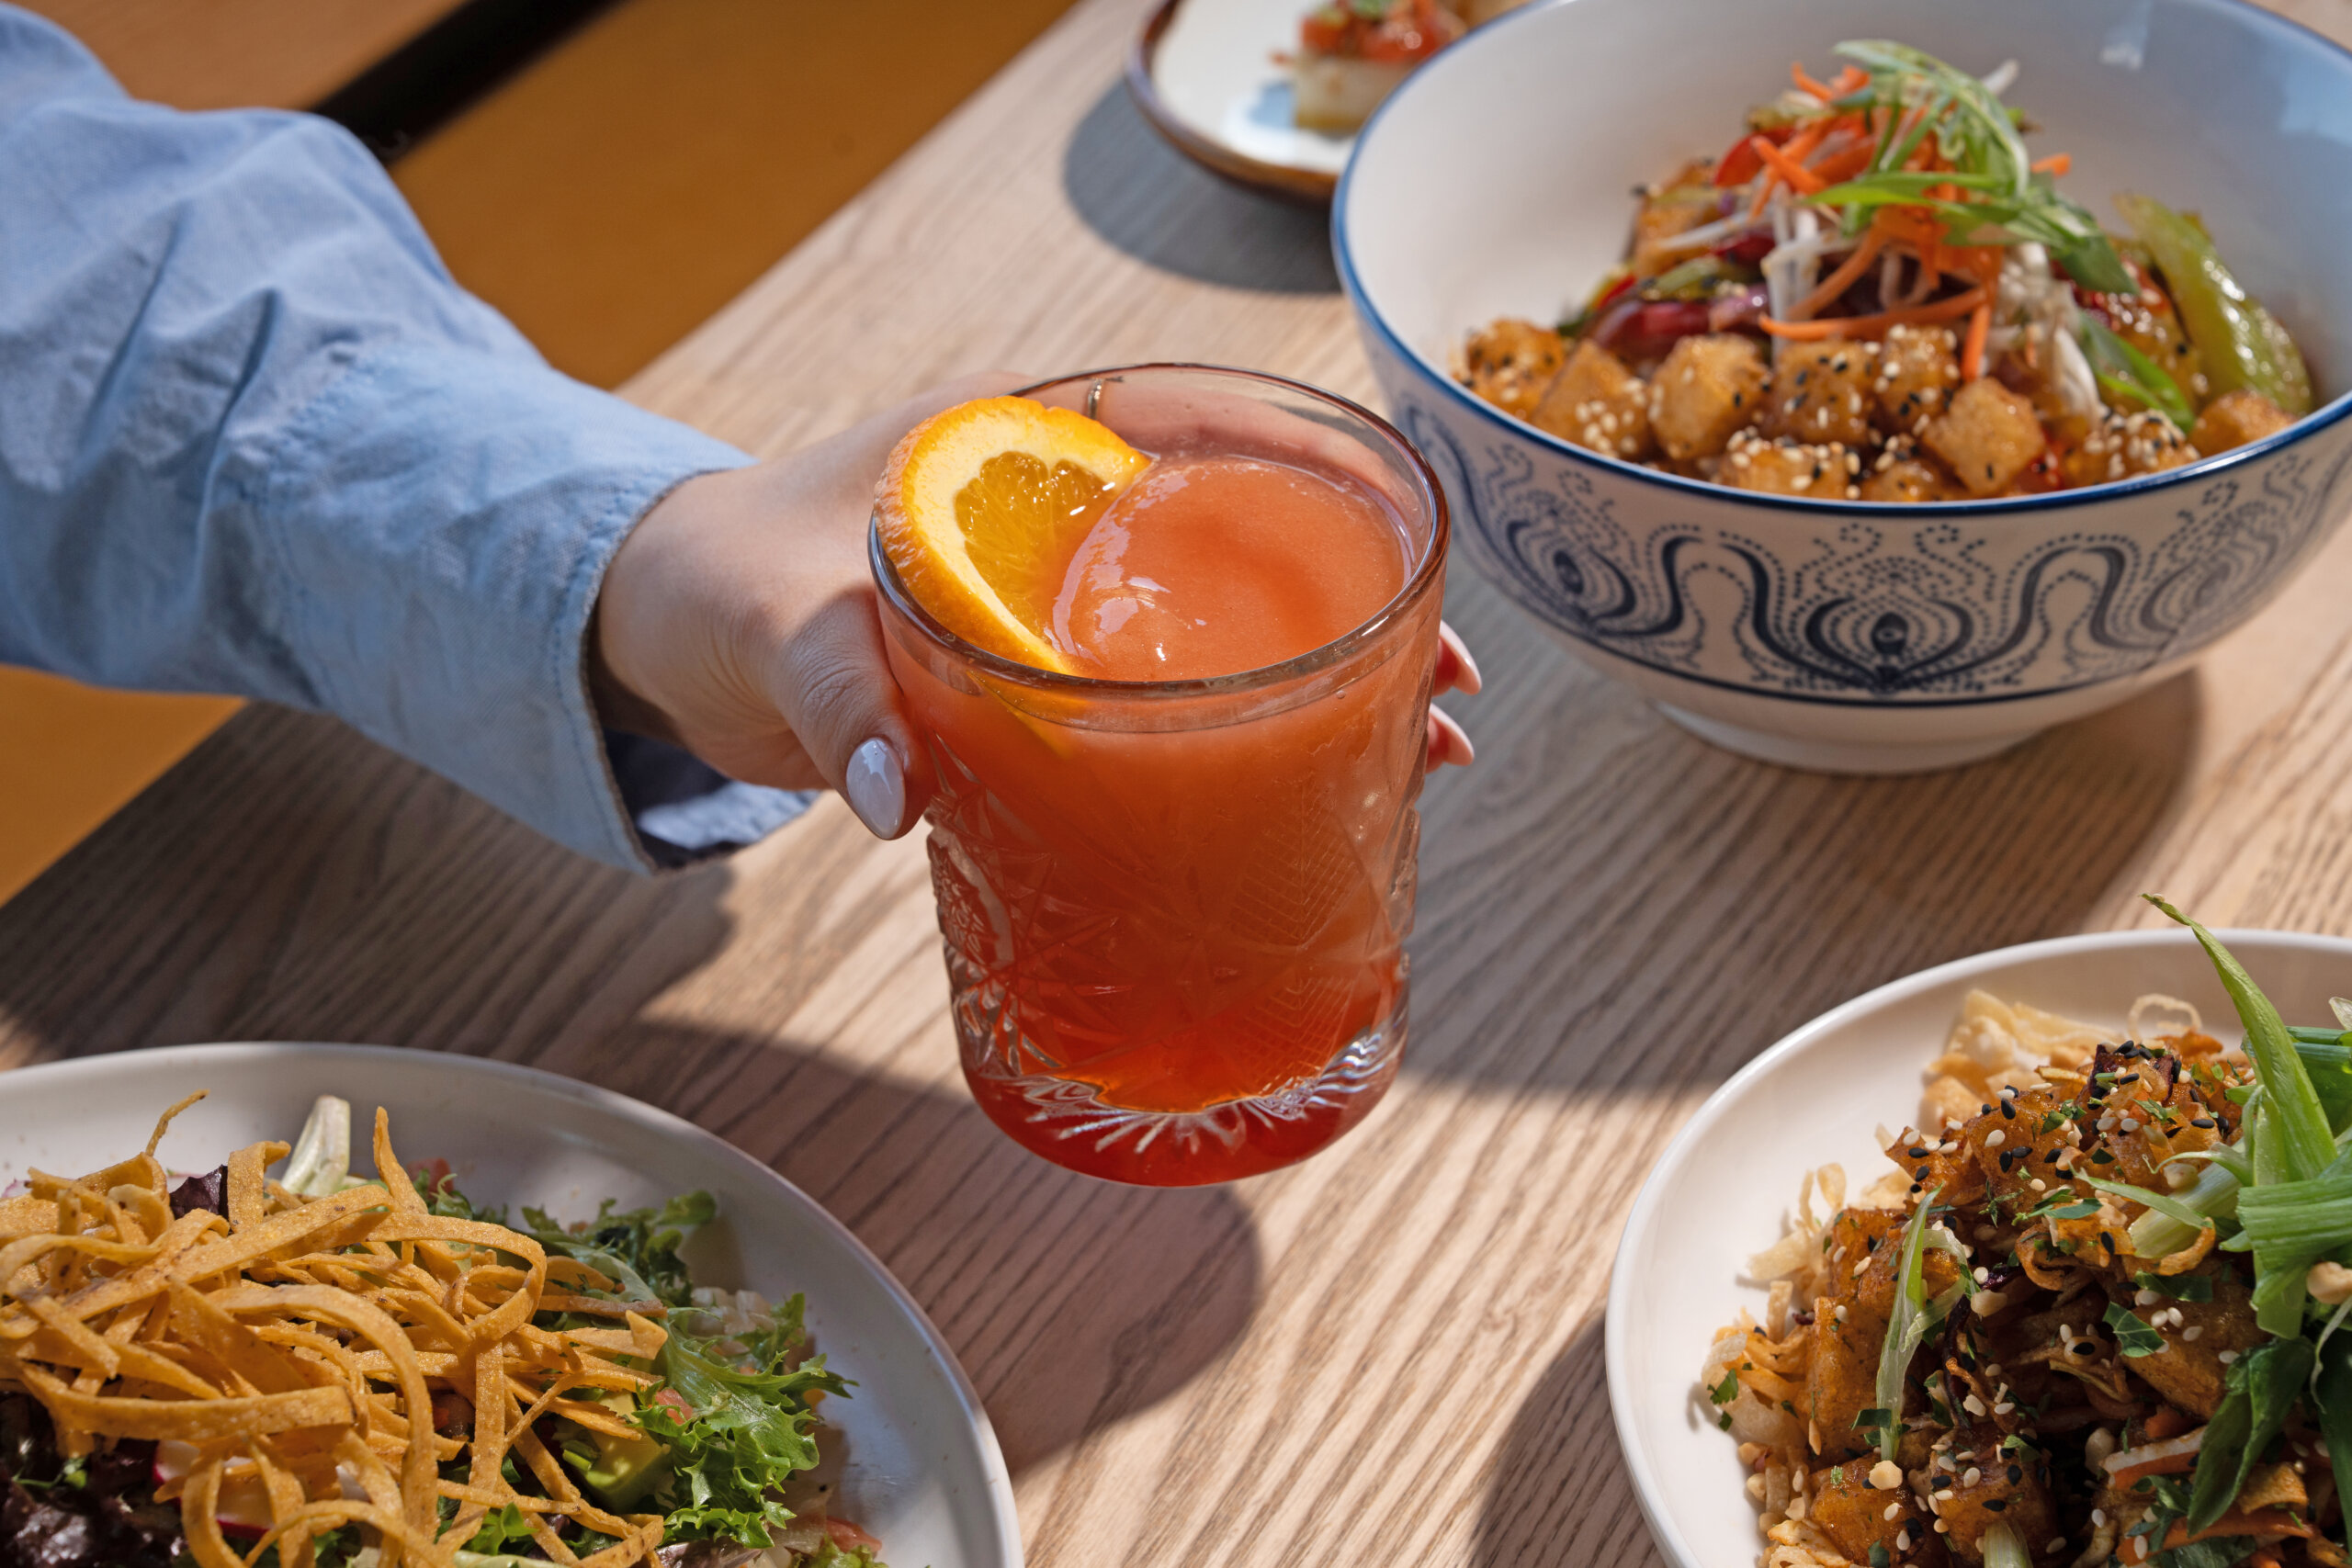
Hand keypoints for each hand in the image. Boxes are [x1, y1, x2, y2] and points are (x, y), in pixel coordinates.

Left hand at [592, 374, 1485, 843]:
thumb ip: (832, 695)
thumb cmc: (710, 585)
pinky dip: (1240, 745)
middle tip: (1447, 683)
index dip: (1311, 468)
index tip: (1401, 534)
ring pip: (1221, 627)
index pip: (1192, 419)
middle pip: (1243, 537)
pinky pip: (1167, 703)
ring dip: (1321, 685)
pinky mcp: (1041, 682)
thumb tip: (902, 800)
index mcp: (1009, 444)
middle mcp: (1055, 512)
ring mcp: (1057, 602)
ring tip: (1425, 756)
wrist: (659, 636)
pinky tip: (1308, 802)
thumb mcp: (767, 623)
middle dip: (1354, 602)